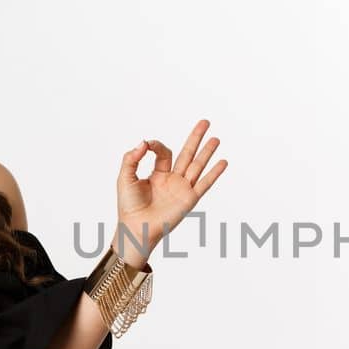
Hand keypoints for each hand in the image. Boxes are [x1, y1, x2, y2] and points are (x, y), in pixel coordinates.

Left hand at [115, 119, 228, 265]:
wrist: (136, 226)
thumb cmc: (129, 206)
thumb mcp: (125, 177)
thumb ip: (131, 158)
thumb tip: (143, 142)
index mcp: (158, 174)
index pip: (165, 152)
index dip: (157, 145)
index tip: (148, 145)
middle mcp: (172, 179)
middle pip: (187, 153)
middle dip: (195, 138)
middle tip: (205, 122)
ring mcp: (182, 188)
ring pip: (198, 165)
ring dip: (207, 152)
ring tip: (216, 139)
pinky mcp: (189, 199)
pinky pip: (204, 183)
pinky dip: (214, 173)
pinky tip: (223, 162)